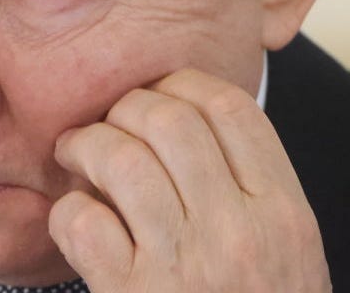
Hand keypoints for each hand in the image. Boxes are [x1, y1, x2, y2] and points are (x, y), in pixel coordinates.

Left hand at [47, 69, 330, 291]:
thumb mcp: (284, 253)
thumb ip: (247, 189)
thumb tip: (182, 121)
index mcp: (282, 215)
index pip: (231, 109)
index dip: (182, 85)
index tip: (157, 94)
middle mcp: (236, 232)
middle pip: (168, 119)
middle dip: (123, 109)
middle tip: (107, 125)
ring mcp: (180, 264)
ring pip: (118, 159)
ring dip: (84, 147)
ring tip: (74, 157)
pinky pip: (80, 221)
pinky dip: (66, 213)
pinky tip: (74, 222)